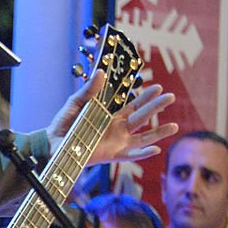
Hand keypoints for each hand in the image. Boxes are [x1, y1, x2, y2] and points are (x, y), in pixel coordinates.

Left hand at [46, 71, 177, 164]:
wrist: (52, 143)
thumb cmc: (64, 124)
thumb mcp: (76, 103)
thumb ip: (89, 90)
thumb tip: (100, 71)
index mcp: (111, 116)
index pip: (134, 105)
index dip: (146, 97)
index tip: (159, 87)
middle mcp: (118, 130)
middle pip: (142, 117)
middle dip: (156, 107)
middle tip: (171, 96)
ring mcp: (116, 143)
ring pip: (143, 137)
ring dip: (159, 132)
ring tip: (175, 126)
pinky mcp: (111, 156)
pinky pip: (131, 155)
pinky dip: (143, 153)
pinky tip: (156, 148)